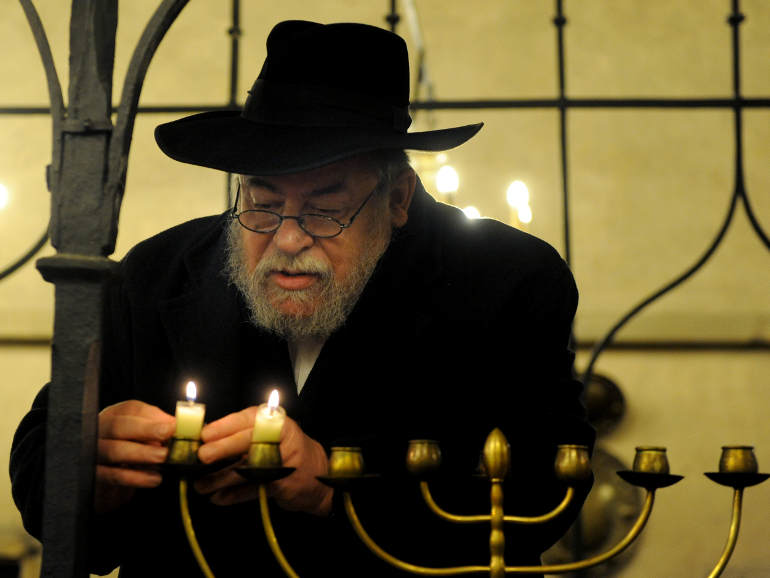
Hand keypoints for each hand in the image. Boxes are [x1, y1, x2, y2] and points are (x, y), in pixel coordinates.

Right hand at [95, 400, 175, 513]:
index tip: (173, 424)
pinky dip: (135, 477)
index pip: (130, 409)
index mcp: (114, 416)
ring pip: (114, 450)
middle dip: (146, 430)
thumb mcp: (143, 435)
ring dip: (142, 453)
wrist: (111, 480)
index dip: (152, 416)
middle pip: (118, 426)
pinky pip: (113, 475)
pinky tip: (154, 478)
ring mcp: (93, 453)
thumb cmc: (130, 451)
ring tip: (163, 458)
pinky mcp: (94, 476)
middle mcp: (100, 431)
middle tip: (167, 436)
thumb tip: (175, 423)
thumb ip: (157, 426)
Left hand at [195, 409, 331, 515]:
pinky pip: (254, 489)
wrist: (317, 476)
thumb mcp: (268, 435)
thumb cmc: (284, 452)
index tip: (205, 434)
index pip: (249, 419)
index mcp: (276, 420)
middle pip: (250, 440)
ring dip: (221, 478)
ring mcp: (286, 461)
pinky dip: (234, 496)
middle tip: (202, 456)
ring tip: (201, 485)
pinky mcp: (284, 484)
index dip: (226, 426)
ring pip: (249, 468)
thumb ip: (241, 434)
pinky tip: (218, 498)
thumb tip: (204, 439)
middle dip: (224, 448)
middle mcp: (282, 437)